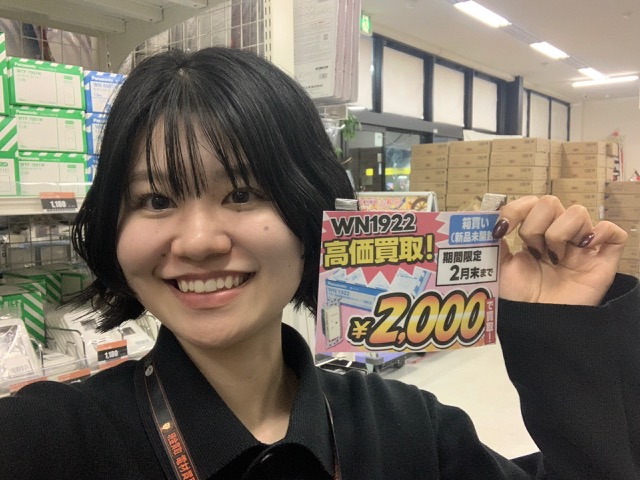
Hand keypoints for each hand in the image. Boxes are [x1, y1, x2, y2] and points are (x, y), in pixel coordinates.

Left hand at [492, 195, 627, 305]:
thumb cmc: (519, 298)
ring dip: (559, 233)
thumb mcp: (498, 268)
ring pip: (577, 212)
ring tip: (555, 259)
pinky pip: (612, 232)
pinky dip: (601, 232)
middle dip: (535, 225)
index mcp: (534, 235)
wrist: (538, 322)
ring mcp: (581, 246)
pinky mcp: (603, 259)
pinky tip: (584, 248)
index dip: (515, 210)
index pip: (530, 203)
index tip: (502, 230)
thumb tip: (488, 219)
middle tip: (534, 251)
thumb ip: (493, 243)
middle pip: (550, 202)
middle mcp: (558, 236)